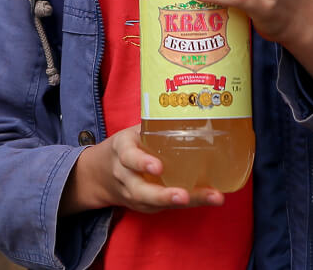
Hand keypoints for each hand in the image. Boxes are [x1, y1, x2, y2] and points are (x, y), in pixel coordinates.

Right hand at [62, 125, 224, 215]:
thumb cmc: (127, 147)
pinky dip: (190, 203)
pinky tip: (210, 198)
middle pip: (142, 191)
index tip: (158, 167)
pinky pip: (166, 208)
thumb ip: (153, 125)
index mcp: (122, 152)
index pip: (129, 158)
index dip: (142, 162)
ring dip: (184, 202)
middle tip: (184, 196)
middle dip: (164, 196)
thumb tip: (190, 104)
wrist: (101, 174)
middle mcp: (126, 178)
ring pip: (156, 203)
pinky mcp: (147, 207)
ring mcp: (135, 196)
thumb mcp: (132, 133)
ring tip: (211, 198)